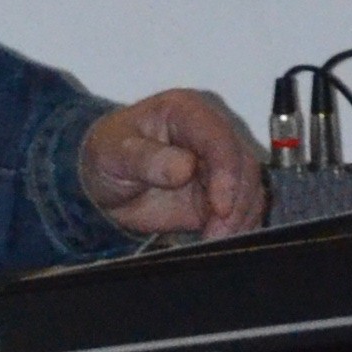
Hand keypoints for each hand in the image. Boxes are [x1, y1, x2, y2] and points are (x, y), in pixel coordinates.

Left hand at [80, 87, 267, 241]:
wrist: (102, 180)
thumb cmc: (106, 154)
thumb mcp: (113, 153)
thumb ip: (145, 158)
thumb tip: (184, 168)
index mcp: (185, 112)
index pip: (219, 138)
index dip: (226, 172)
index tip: (220, 207)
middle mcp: (208, 134)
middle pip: (242, 164)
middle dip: (236, 201)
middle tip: (217, 233)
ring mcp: (216, 163)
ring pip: (249, 186)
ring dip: (240, 216)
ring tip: (215, 239)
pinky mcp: (218, 191)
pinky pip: (242, 206)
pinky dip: (239, 224)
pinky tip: (221, 240)